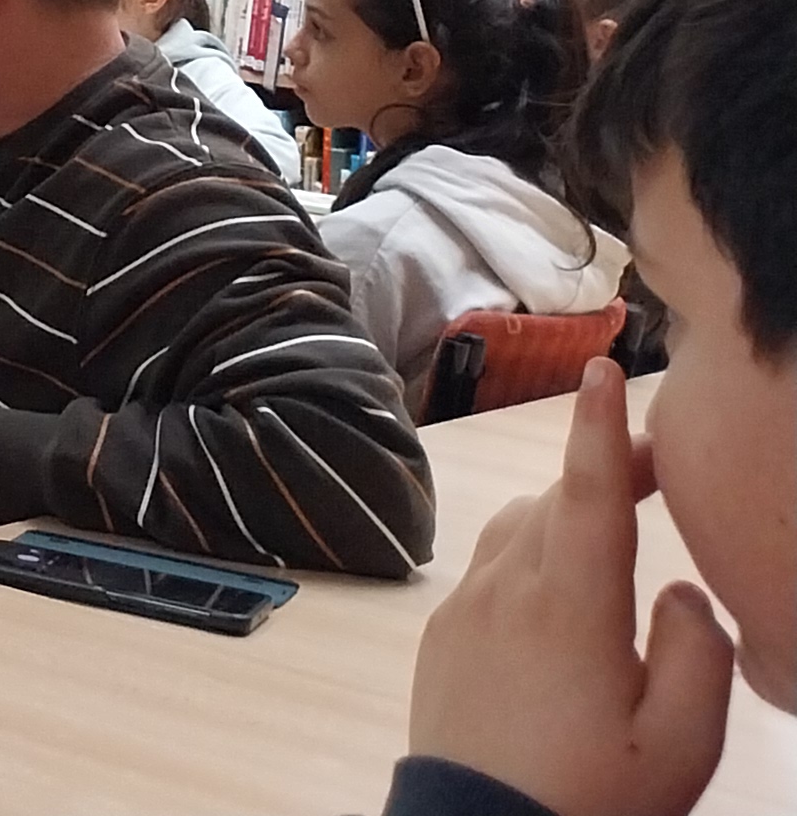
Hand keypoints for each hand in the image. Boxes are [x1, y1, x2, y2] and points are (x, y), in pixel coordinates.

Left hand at [408, 359, 733, 815]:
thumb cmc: (590, 797)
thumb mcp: (681, 741)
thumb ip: (698, 652)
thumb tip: (682, 592)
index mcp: (567, 606)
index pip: (586, 493)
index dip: (597, 427)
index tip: (601, 368)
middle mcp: (505, 591)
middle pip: (555, 501)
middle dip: (603, 472)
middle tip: (659, 468)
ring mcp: (465, 611)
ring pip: (517, 527)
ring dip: (564, 511)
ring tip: (614, 524)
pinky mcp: (443, 637)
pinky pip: (490, 567)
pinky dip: (530, 551)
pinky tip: (561, 589)